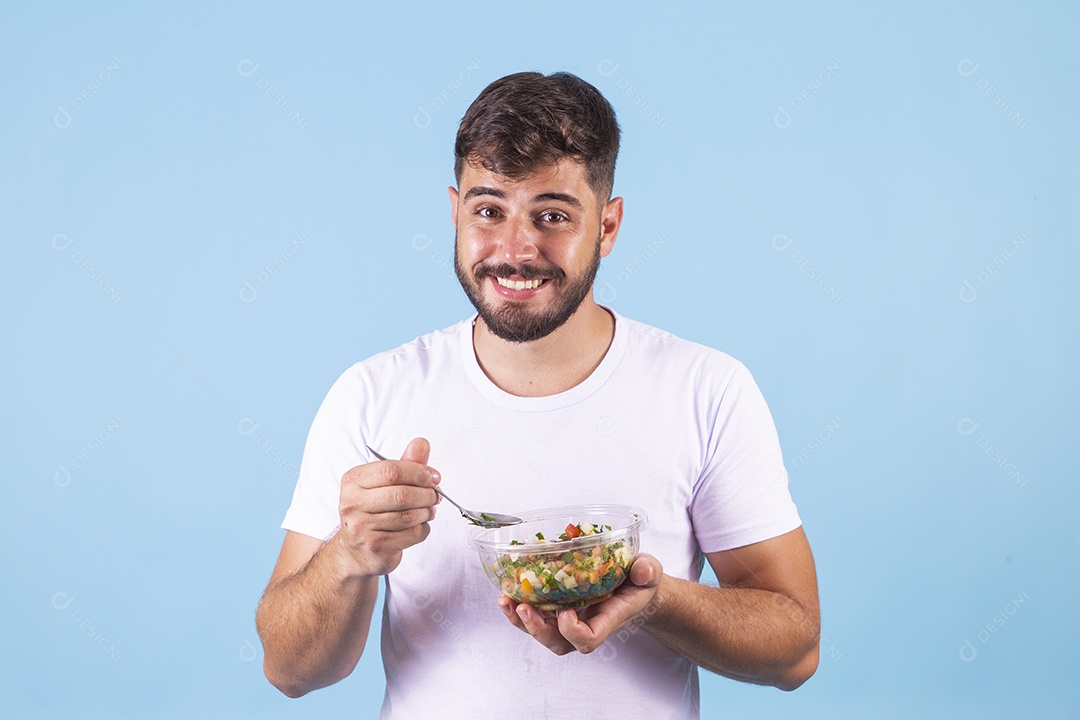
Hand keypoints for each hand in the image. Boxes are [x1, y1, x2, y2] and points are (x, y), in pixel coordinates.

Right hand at [334, 437, 439, 576]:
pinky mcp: (375, 546)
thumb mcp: (383, 482)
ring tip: (429, 509)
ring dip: (427, 512)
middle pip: (402, 495)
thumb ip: (405, 463)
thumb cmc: (372, 509)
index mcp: (353, 480)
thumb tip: (422, 444)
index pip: (391, 470)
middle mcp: (353, 503)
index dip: (418, 472)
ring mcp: (362, 527)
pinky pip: (412, 535)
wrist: (355, 549)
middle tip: (435, 495)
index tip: (433, 477)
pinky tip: (420, 525)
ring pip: (409, 516)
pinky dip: (423, 529)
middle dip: (426, 494)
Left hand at [497, 554, 663, 654]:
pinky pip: (535, 616)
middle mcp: (586, 623)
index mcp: (608, 618)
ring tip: (506, 602)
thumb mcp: (650, 573)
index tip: (566, 612)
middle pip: (559, 643)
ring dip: (521, 621)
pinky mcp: (558, 607)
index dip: (573, 632)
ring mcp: (570, 618)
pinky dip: (518, 607)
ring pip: (542, 633)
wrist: (633, 585)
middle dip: (538, 630)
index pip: (588, 639)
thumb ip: (647, 571)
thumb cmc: (640, 582)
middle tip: (524, 608)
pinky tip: (507, 593)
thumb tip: (642, 569)